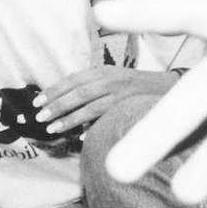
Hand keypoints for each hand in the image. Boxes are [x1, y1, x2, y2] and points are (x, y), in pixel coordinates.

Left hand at [34, 66, 179, 135]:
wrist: (168, 88)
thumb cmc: (134, 87)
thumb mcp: (112, 77)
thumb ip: (91, 84)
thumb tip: (66, 95)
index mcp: (103, 70)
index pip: (73, 79)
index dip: (54, 90)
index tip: (37, 101)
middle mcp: (111, 79)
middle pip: (79, 92)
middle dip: (57, 104)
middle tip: (40, 117)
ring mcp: (121, 94)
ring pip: (91, 106)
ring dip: (69, 118)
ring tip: (52, 128)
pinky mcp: (131, 106)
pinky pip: (109, 118)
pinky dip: (94, 127)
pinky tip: (81, 137)